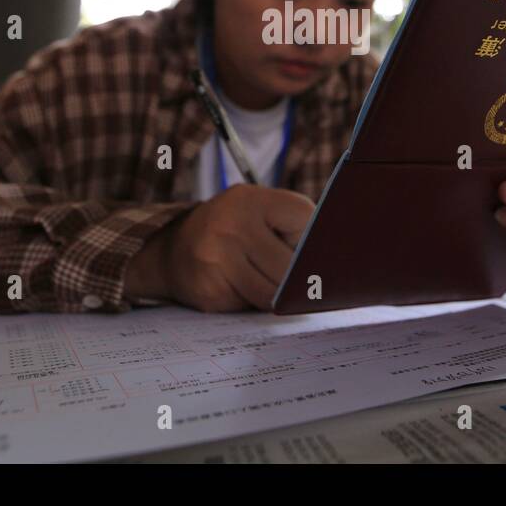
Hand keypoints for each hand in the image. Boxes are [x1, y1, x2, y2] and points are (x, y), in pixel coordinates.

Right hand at [126, 186, 313, 311]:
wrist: (173, 249)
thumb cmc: (233, 230)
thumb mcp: (259, 212)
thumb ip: (293, 230)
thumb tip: (332, 268)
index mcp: (252, 200)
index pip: (305, 225)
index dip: (314, 245)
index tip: (318, 256)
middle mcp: (231, 224)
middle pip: (290, 268)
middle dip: (298, 279)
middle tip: (300, 281)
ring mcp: (216, 257)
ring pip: (272, 294)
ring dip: (278, 297)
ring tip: (271, 285)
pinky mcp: (209, 289)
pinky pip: (249, 306)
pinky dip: (253, 303)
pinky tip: (242, 289)